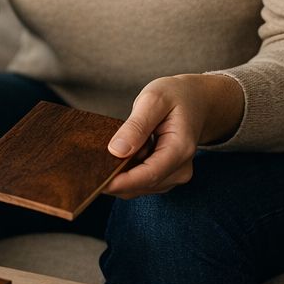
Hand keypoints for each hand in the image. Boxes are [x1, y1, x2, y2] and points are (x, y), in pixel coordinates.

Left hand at [104, 74, 244, 197]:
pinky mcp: (166, 175)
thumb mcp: (154, 100)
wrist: (197, 100)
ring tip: (103, 154)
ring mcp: (174, 175)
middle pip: (142, 184)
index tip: (97, 182)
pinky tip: (116, 156)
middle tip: (87, 166)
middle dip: (115, 179)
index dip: (121, 182)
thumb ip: (136, 125)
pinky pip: (141, 181)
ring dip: (120, 176)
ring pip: (140, 186)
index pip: (149, 175)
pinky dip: (126, 173)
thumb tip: (116, 151)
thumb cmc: (175, 96)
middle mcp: (180, 169)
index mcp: (180, 149)